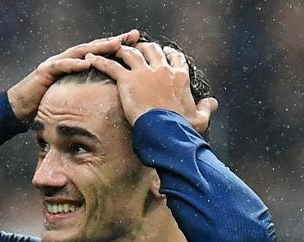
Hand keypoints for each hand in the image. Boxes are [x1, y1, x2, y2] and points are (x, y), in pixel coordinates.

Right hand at [7, 29, 139, 122]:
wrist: (19, 109)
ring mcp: (55, 64)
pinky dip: (73, 63)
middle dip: (114, 41)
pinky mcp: (44, 72)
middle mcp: (67, 61)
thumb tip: (106, 105)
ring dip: (98, 48)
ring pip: (80, 52)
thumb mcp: (71, 101)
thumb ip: (85, 96)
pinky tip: (86, 62)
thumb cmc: (45, 106)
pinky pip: (61, 65)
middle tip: (133, 36)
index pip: (99, 54)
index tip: (137, 43)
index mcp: (75, 66)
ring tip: (115, 45)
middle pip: (93, 48)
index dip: (117, 48)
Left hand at [86, 43, 217, 132]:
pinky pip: (111, 66)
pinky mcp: (128, 79)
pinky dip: (100, 61)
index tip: (162, 54)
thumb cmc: (182, 129)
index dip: (167, 54)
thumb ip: (206, 108)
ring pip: (131, 53)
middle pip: (151, 50)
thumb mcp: (199, 118)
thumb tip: (213, 103)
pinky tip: (91, 58)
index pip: (174, 58)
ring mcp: (144, 73)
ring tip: (113, 50)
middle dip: (143, 48)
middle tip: (134, 49)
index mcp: (180, 76)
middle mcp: (163, 69)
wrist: (166, 131)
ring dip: (121, 50)